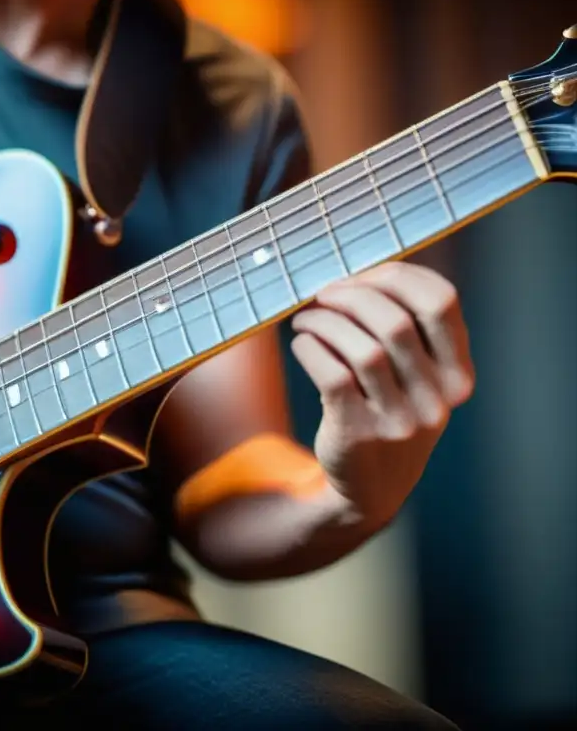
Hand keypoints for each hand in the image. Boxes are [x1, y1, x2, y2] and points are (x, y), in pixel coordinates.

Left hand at [289, 262, 474, 523]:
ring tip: (306, 318)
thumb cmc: (389, 412)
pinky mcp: (358, 434)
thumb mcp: (417, 379)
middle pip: (396, 321)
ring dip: (325, 321)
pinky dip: (311, 348)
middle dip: (352, 296)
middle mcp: (436, 399)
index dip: (398, 277)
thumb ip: (406, 329)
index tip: (364, 277)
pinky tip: (302, 342)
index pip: (442, 302)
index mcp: (457, 374)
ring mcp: (399, 421)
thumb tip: (357, 273)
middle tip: (324, 295)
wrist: (371, 487)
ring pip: (363, 348)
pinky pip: (332, 375)